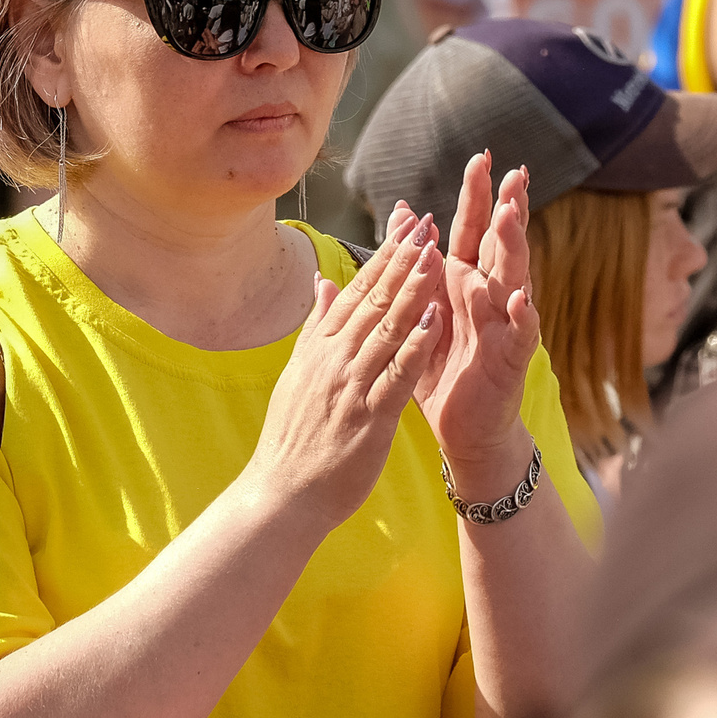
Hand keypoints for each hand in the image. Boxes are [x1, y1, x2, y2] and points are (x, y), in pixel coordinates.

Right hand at [241, 215, 447, 534]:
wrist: (281, 494)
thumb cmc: (293, 438)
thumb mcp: (297, 373)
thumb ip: (315, 327)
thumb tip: (321, 282)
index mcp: (318, 348)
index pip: (355, 291)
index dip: (384, 256)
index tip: (406, 226)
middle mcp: (332, 359)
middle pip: (372, 301)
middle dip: (402, 260)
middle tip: (426, 223)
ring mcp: (349, 386)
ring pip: (386, 329)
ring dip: (412, 290)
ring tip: (435, 255)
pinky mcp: (367, 417)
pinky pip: (396, 374)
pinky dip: (415, 344)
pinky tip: (435, 319)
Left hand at [413, 154, 541, 485]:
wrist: (461, 427)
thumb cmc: (441, 366)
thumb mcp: (421, 307)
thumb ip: (414, 260)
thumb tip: (401, 209)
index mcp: (465, 280)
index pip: (473, 229)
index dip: (478, 195)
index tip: (482, 157)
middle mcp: (490, 295)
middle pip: (501, 244)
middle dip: (507, 208)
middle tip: (513, 172)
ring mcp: (505, 323)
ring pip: (514, 278)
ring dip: (515, 247)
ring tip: (513, 215)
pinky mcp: (511, 358)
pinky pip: (520, 334)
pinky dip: (522, 316)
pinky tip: (522, 298)